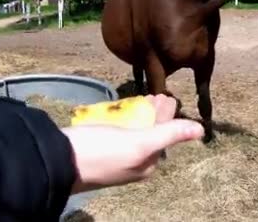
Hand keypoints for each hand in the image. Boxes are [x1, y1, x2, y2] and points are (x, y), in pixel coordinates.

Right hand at [61, 94, 203, 193]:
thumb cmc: (101, 152)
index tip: (169, 96)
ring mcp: (114, 155)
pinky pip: (117, 130)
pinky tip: (122, 107)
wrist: (55, 160)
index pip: (164, 135)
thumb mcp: (140, 143)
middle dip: (156, 113)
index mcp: (145, 164)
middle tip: (158, 93)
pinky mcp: (98, 146)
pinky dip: (124, 117)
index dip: (168, 115)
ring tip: (144, 97)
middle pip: (150, 132)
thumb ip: (170, 134)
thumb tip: (201, 130)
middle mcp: (132, 162)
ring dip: (142, 113)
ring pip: (134, 130)